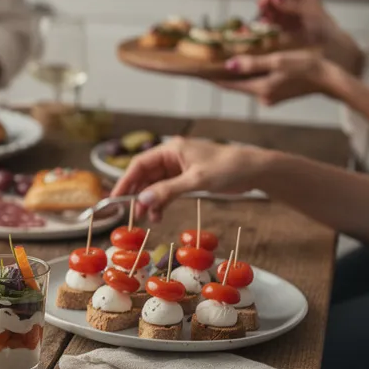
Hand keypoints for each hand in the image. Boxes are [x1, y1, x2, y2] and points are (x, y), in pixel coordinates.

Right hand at [110, 138, 268, 221]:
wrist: (253, 170)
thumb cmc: (227, 168)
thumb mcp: (196, 180)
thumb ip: (168, 190)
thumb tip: (144, 201)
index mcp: (171, 150)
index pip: (140, 164)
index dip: (125, 181)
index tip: (115, 197)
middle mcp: (172, 157)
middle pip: (145, 176)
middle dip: (138, 195)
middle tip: (131, 213)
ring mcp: (179, 169)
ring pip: (155, 186)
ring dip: (151, 201)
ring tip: (150, 218)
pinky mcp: (187, 179)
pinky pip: (167, 191)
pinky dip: (162, 203)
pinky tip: (160, 215)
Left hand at [217, 49, 334, 105]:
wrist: (331, 79)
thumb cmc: (307, 66)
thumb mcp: (278, 61)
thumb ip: (253, 63)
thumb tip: (229, 65)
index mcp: (260, 90)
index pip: (228, 84)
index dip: (211, 76)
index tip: (196, 70)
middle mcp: (262, 97)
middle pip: (235, 84)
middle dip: (222, 74)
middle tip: (207, 61)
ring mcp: (270, 98)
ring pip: (247, 84)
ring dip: (237, 74)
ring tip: (224, 59)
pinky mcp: (277, 95)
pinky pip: (258, 83)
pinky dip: (252, 75)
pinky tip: (249, 64)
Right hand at [256, 0, 334, 43]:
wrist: (327, 42)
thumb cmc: (323, 24)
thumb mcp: (309, 12)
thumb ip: (291, 5)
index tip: (262, 4)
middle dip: (265, 5)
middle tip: (263, 16)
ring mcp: (286, 10)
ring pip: (268, 8)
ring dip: (265, 15)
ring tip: (266, 23)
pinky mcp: (283, 21)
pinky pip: (270, 19)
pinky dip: (267, 22)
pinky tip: (268, 26)